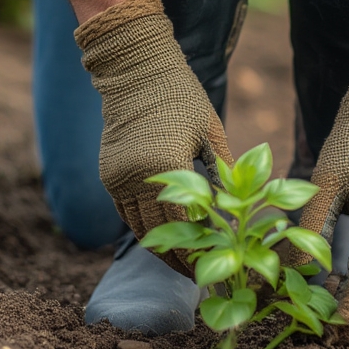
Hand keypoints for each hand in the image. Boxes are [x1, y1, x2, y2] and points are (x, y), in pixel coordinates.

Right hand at [75, 0, 232, 274]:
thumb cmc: (181, 95)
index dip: (202, 249)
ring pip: (138, 229)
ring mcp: (117, 178)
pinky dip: (144, 228)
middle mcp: (135, 178)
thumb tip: (240, 207)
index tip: (218, 266)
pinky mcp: (108, 175)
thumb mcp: (211, 131)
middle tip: (201, 277)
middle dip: (181, 260)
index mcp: (165, 168)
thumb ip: (224, 171)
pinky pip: (126, 213)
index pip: (185, 224)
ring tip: (183, 263)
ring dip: (160, 249)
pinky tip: (163, 238)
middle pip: (159, 235)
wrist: (135, 70)